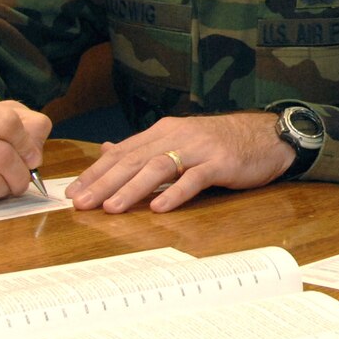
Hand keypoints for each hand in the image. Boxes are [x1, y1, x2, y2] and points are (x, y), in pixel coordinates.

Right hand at [0, 94, 51, 207]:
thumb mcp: (3, 114)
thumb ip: (31, 126)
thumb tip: (34, 156)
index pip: (9, 124)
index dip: (27, 144)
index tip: (32, 156)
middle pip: (2, 157)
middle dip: (21, 174)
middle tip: (23, 179)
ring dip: (5, 189)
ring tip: (4, 184)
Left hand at [68, 112, 294, 213]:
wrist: (266, 136)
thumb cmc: (220, 143)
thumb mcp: (178, 140)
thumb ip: (143, 148)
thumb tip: (106, 150)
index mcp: (163, 131)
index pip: (122, 152)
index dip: (96, 172)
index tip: (73, 192)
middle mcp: (177, 136)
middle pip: (134, 159)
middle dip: (104, 182)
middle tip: (81, 203)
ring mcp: (199, 149)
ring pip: (159, 167)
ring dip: (132, 188)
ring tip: (112, 208)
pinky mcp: (221, 163)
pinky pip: (195, 178)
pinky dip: (176, 193)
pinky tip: (160, 207)